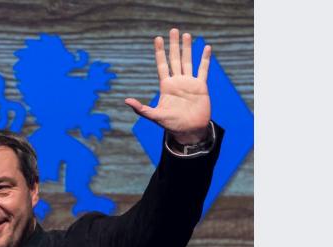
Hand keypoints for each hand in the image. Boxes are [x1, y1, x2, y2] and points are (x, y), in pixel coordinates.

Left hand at [125, 28, 211, 143]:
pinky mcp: (201, 86)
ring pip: (188, 61)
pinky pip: (203, 70)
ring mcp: (189, 83)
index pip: (162, 65)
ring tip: (187, 35)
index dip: (160, 52)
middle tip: (173, 30)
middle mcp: (177, 82)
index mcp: (166, 86)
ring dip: (188, 48)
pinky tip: (206, 48)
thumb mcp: (155, 116)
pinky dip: (205, 59)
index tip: (157, 39)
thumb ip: (141, 109)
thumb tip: (126, 100)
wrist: (189, 131)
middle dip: (174, 45)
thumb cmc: (171, 125)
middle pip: (175, 59)